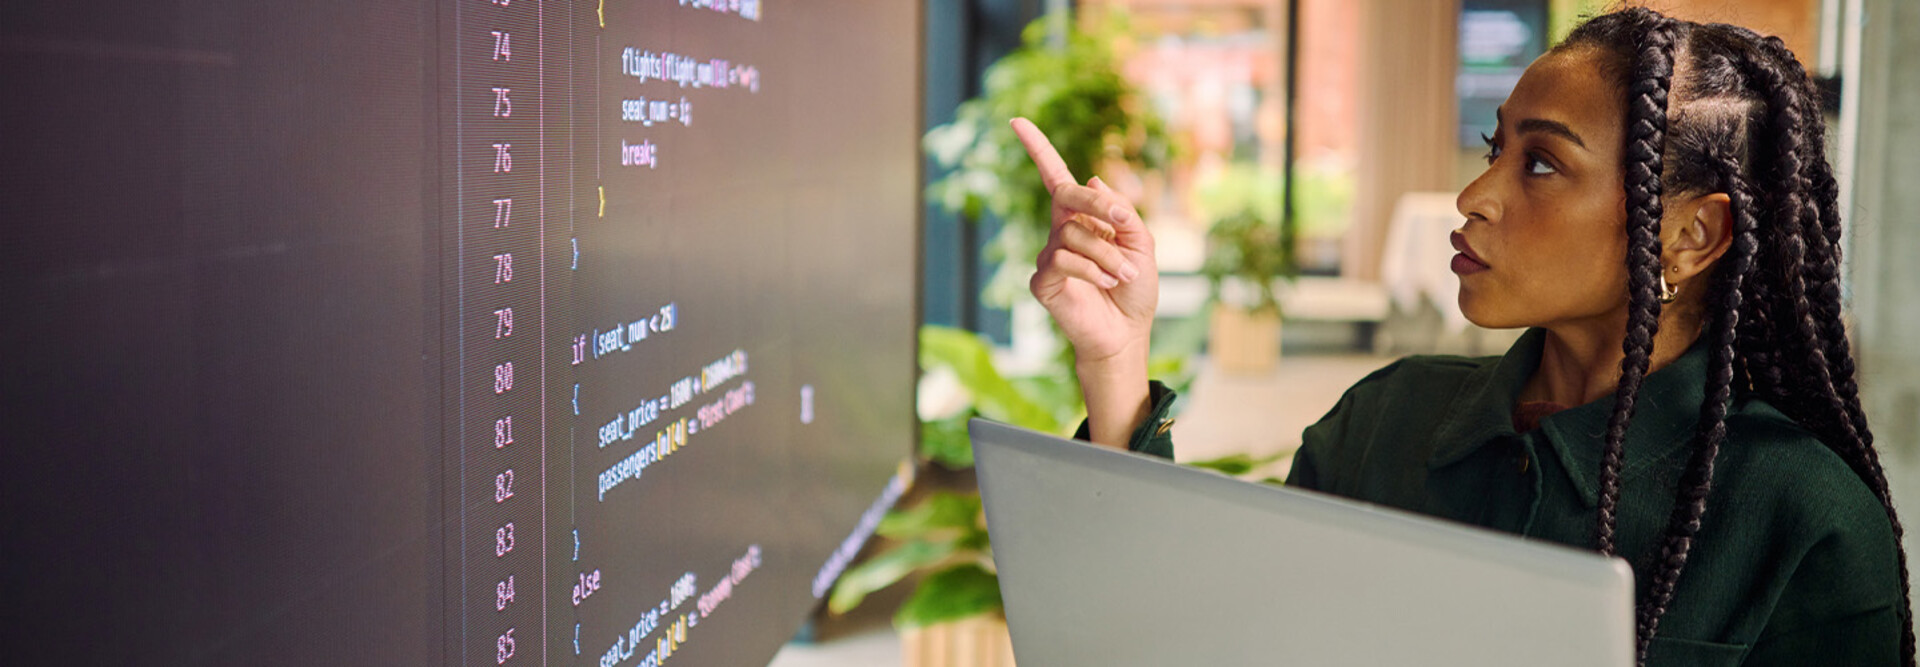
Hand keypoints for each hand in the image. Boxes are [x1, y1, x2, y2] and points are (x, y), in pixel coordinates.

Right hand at [1010, 118, 1158, 367]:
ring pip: (1074, 234)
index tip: (1016, 120)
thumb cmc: (1135, 289)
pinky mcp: (1042, 281)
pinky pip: (1065, 260)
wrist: (1127, 334)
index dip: (1038, 148)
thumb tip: (1091, 180)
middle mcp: (1061, 231)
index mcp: (1083, 218)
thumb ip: (1121, 212)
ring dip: (1107, 254)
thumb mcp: (1141, 243)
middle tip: (1121, 222)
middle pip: (1066, 196)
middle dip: (1095, 204)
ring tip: (1123, 275)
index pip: (1056, 177)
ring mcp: (1048, 256)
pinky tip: (1107, 284)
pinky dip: (1093, 270)